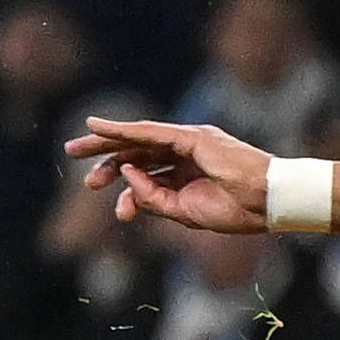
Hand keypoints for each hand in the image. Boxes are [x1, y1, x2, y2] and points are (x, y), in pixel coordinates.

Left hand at [65, 117, 277, 233]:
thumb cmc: (234, 210)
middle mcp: (185, 151)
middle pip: (136, 150)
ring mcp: (187, 141)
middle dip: (104, 156)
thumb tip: (125, 180)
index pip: (147, 171)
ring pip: (137, 138)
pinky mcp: (189, 137)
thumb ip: (153, 197)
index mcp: (187, 172)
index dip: (123, 184)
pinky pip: (148, 132)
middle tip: (75, 162)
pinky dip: (122, 129)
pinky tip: (98, 128)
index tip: (108, 202)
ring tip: (75, 148)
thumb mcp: (182, 210)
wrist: (264, 202)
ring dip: (105, 142)